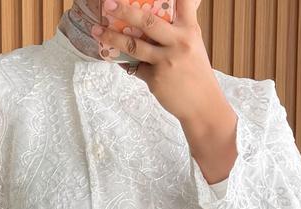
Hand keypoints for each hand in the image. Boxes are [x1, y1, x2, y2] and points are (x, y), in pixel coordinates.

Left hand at [92, 0, 238, 184]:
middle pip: (147, 21)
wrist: (203, 107)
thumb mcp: (193, 47)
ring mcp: (166, 61)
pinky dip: (124, 63)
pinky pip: (134, 67)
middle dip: (125, 11)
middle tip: (108, 4)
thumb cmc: (197, 75)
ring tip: (97, 31)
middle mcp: (179, 43)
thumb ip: (177, 33)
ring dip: (112, 38)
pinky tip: (114, 57)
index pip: (185, 2)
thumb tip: (149, 22)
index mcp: (190, 31)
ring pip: (133, 46)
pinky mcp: (155, 79)